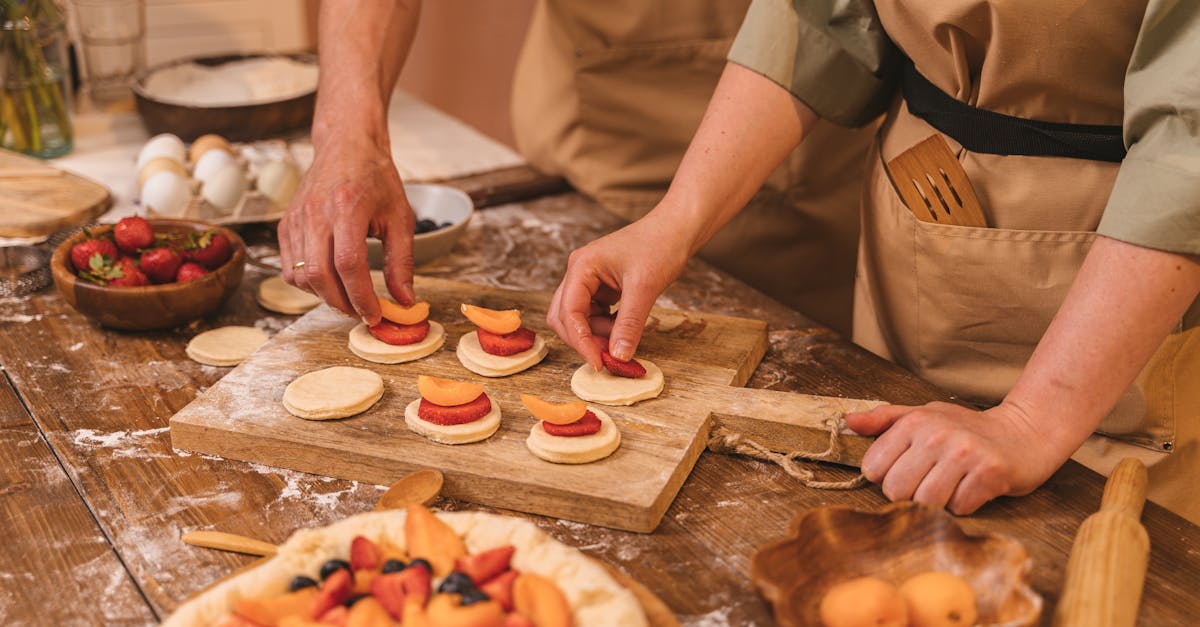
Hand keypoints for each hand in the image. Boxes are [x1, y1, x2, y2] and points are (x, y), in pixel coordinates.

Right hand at [279, 136, 414, 323]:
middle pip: (320, 276)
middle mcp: (315, 213)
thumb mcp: (400, 217)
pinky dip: (309, 283)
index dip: (361, 297)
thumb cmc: (376, 178)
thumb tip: (404, 300)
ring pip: (301, 276)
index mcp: (347, 207)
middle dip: (343, 304)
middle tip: (363, 313)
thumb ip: (402, 261)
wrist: (346, 146)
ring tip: (349, 298)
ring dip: (325, 297)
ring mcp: (296, 219)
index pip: (348, 265)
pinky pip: (289, 267)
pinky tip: (330, 281)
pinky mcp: (285, 224)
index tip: (375, 315)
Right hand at [547, 213, 690, 369]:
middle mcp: (579, 272)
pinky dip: (606, 327)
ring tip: (624, 338)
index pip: (569, 312)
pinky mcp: (601, 287)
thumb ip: (629, 324)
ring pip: (579, 318)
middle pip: (564, 316)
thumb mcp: (644, 288)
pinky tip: (624, 328)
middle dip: (583, 339)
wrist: (676, 229)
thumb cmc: (660, 246)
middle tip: (608, 357)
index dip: (581, 341)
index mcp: (582, 266)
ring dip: (596, 334)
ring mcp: (588, 280)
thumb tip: (619, 356)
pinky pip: (594, 314)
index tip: (599, 363)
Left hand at [845, 401, 1064, 514]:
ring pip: (925, 501)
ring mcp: (964, 453)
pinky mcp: (990, 473)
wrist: (1025, 433)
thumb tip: (848, 422)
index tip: (907, 470)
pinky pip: (959, 507)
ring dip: (937, 502)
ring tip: (950, 485)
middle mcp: (937, 435)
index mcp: (914, 422)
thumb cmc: (967, 428)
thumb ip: (884, 420)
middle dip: (909, 493)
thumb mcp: (924, 414)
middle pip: (895, 489)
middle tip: (930, 481)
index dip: (888, 476)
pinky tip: (972, 488)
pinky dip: (964, 504)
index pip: (873, 468)